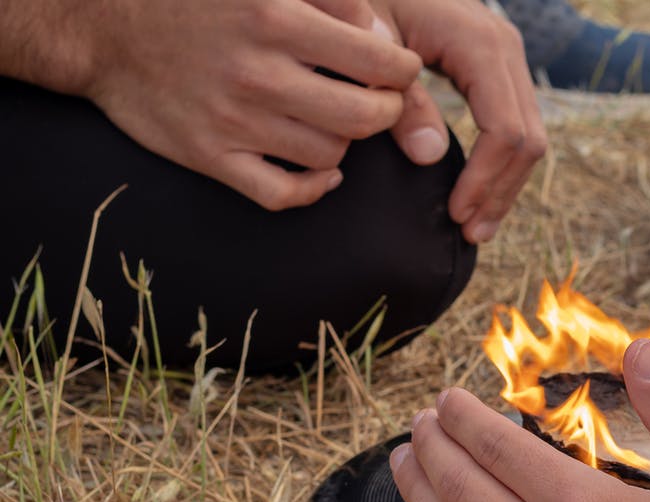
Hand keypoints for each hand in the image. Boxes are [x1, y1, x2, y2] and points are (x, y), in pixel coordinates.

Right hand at [81, 0, 422, 209]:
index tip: (399, 69)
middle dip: (387, 111)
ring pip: (329, 155)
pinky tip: (323, 171)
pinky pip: (282, 194)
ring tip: (338, 121)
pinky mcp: (208, 156)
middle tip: (380, 101)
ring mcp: (233, 121)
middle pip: (363, 117)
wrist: (104, 27)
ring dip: (347, 142)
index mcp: (276, 18)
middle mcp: (258, 74)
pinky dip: (312, 188)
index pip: (378, 61)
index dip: (403, 70)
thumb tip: (382, 40)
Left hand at [375, 0, 546, 242]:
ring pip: (531, 136)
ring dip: (506, 185)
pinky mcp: (498, 68)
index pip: (505, 129)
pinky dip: (502, 165)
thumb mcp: (371, 49)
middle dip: (501, 191)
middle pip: (528, 138)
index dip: (484, 179)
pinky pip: (516, 124)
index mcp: (480, 44)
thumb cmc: (366, 1)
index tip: (455, 215)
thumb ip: (400, 101)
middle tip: (470, 234)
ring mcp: (507, 57)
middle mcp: (506, 49)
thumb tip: (430, 157)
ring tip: (475, 226)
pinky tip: (478, 193)